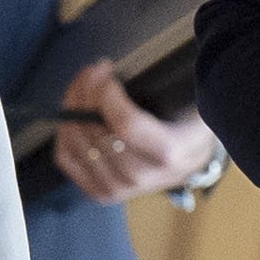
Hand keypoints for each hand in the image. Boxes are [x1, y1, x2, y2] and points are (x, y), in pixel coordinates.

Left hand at [51, 59, 218, 207]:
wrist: (191, 163)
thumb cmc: (190, 126)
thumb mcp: (195, 103)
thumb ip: (172, 85)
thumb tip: (126, 66)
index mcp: (169, 153)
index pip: (125, 123)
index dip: (107, 92)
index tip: (107, 70)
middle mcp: (141, 176)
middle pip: (97, 130)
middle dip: (88, 91)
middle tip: (93, 69)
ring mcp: (118, 189)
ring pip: (77, 142)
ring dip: (73, 105)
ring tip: (83, 83)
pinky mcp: (100, 192)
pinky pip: (66, 158)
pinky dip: (64, 131)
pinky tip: (75, 110)